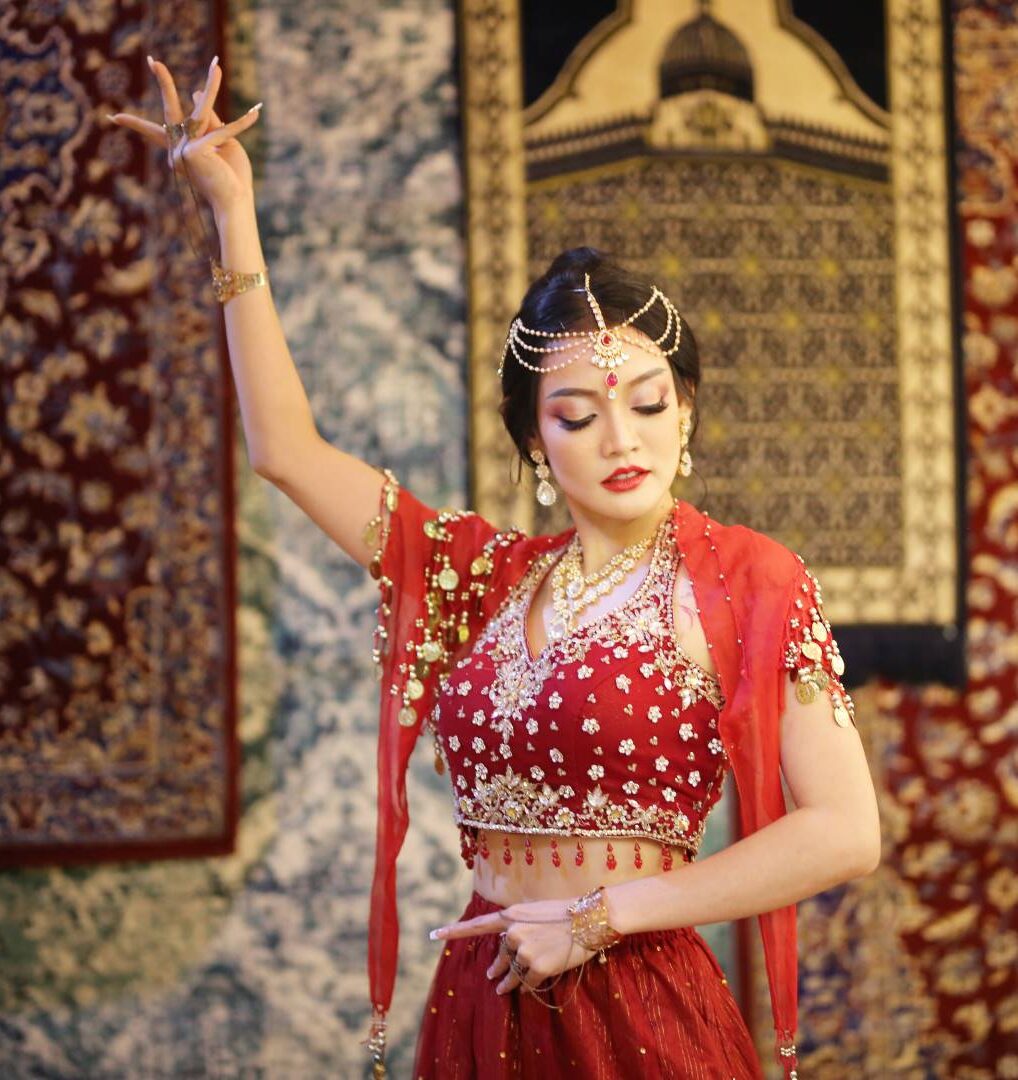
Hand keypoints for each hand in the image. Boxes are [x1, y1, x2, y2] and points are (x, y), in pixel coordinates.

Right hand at [107, 55, 261, 216]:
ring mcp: (185, 149)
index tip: (114, 118)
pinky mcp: (198, 150)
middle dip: (164, 84)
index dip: (136, 125)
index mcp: (179, 149)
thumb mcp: (219, 144)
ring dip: (212, 88)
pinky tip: (256, 113)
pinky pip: (225, 130)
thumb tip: (196, 94)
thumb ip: (209, 121)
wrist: (234, 202)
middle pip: (170, 112)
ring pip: (200, 112)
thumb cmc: (229, 177)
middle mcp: (178, 148)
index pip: (155, 133)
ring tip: (216, 66)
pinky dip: (243, 124)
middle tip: (154, 61)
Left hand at [431, 898, 594, 995]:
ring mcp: (525, 950)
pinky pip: (527, 983)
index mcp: (511, 915)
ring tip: (503, 990)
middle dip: (498, 969)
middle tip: (494, 978)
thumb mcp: (535, 913)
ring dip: (509, 983)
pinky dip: (527, 986)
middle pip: (500, 957)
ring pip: (511, 974)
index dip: (454, 931)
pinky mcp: (538, 966)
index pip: (477, 925)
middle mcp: (514, 932)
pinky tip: (530, 985)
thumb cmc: (565, 912)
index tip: (434, 935)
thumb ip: (516, 928)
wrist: (589, 918)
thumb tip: (504, 954)